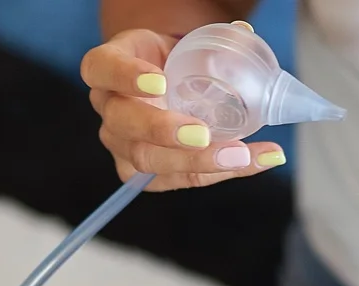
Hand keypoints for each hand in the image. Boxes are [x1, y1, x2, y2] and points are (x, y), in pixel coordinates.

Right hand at [81, 26, 286, 190]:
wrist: (166, 87)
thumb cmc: (170, 60)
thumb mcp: (179, 42)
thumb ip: (209, 41)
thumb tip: (246, 33)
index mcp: (107, 67)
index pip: (102, 68)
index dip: (125, 76)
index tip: (160, 82)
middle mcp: (107, 107)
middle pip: (123, 123)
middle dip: (162, 131)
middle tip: (201, 134)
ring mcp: (119, 143)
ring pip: (146, 159)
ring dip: (196, 161)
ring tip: (239, 154)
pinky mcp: (139, 172)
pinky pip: (177, 178)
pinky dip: (220, 173)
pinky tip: (256, 160)